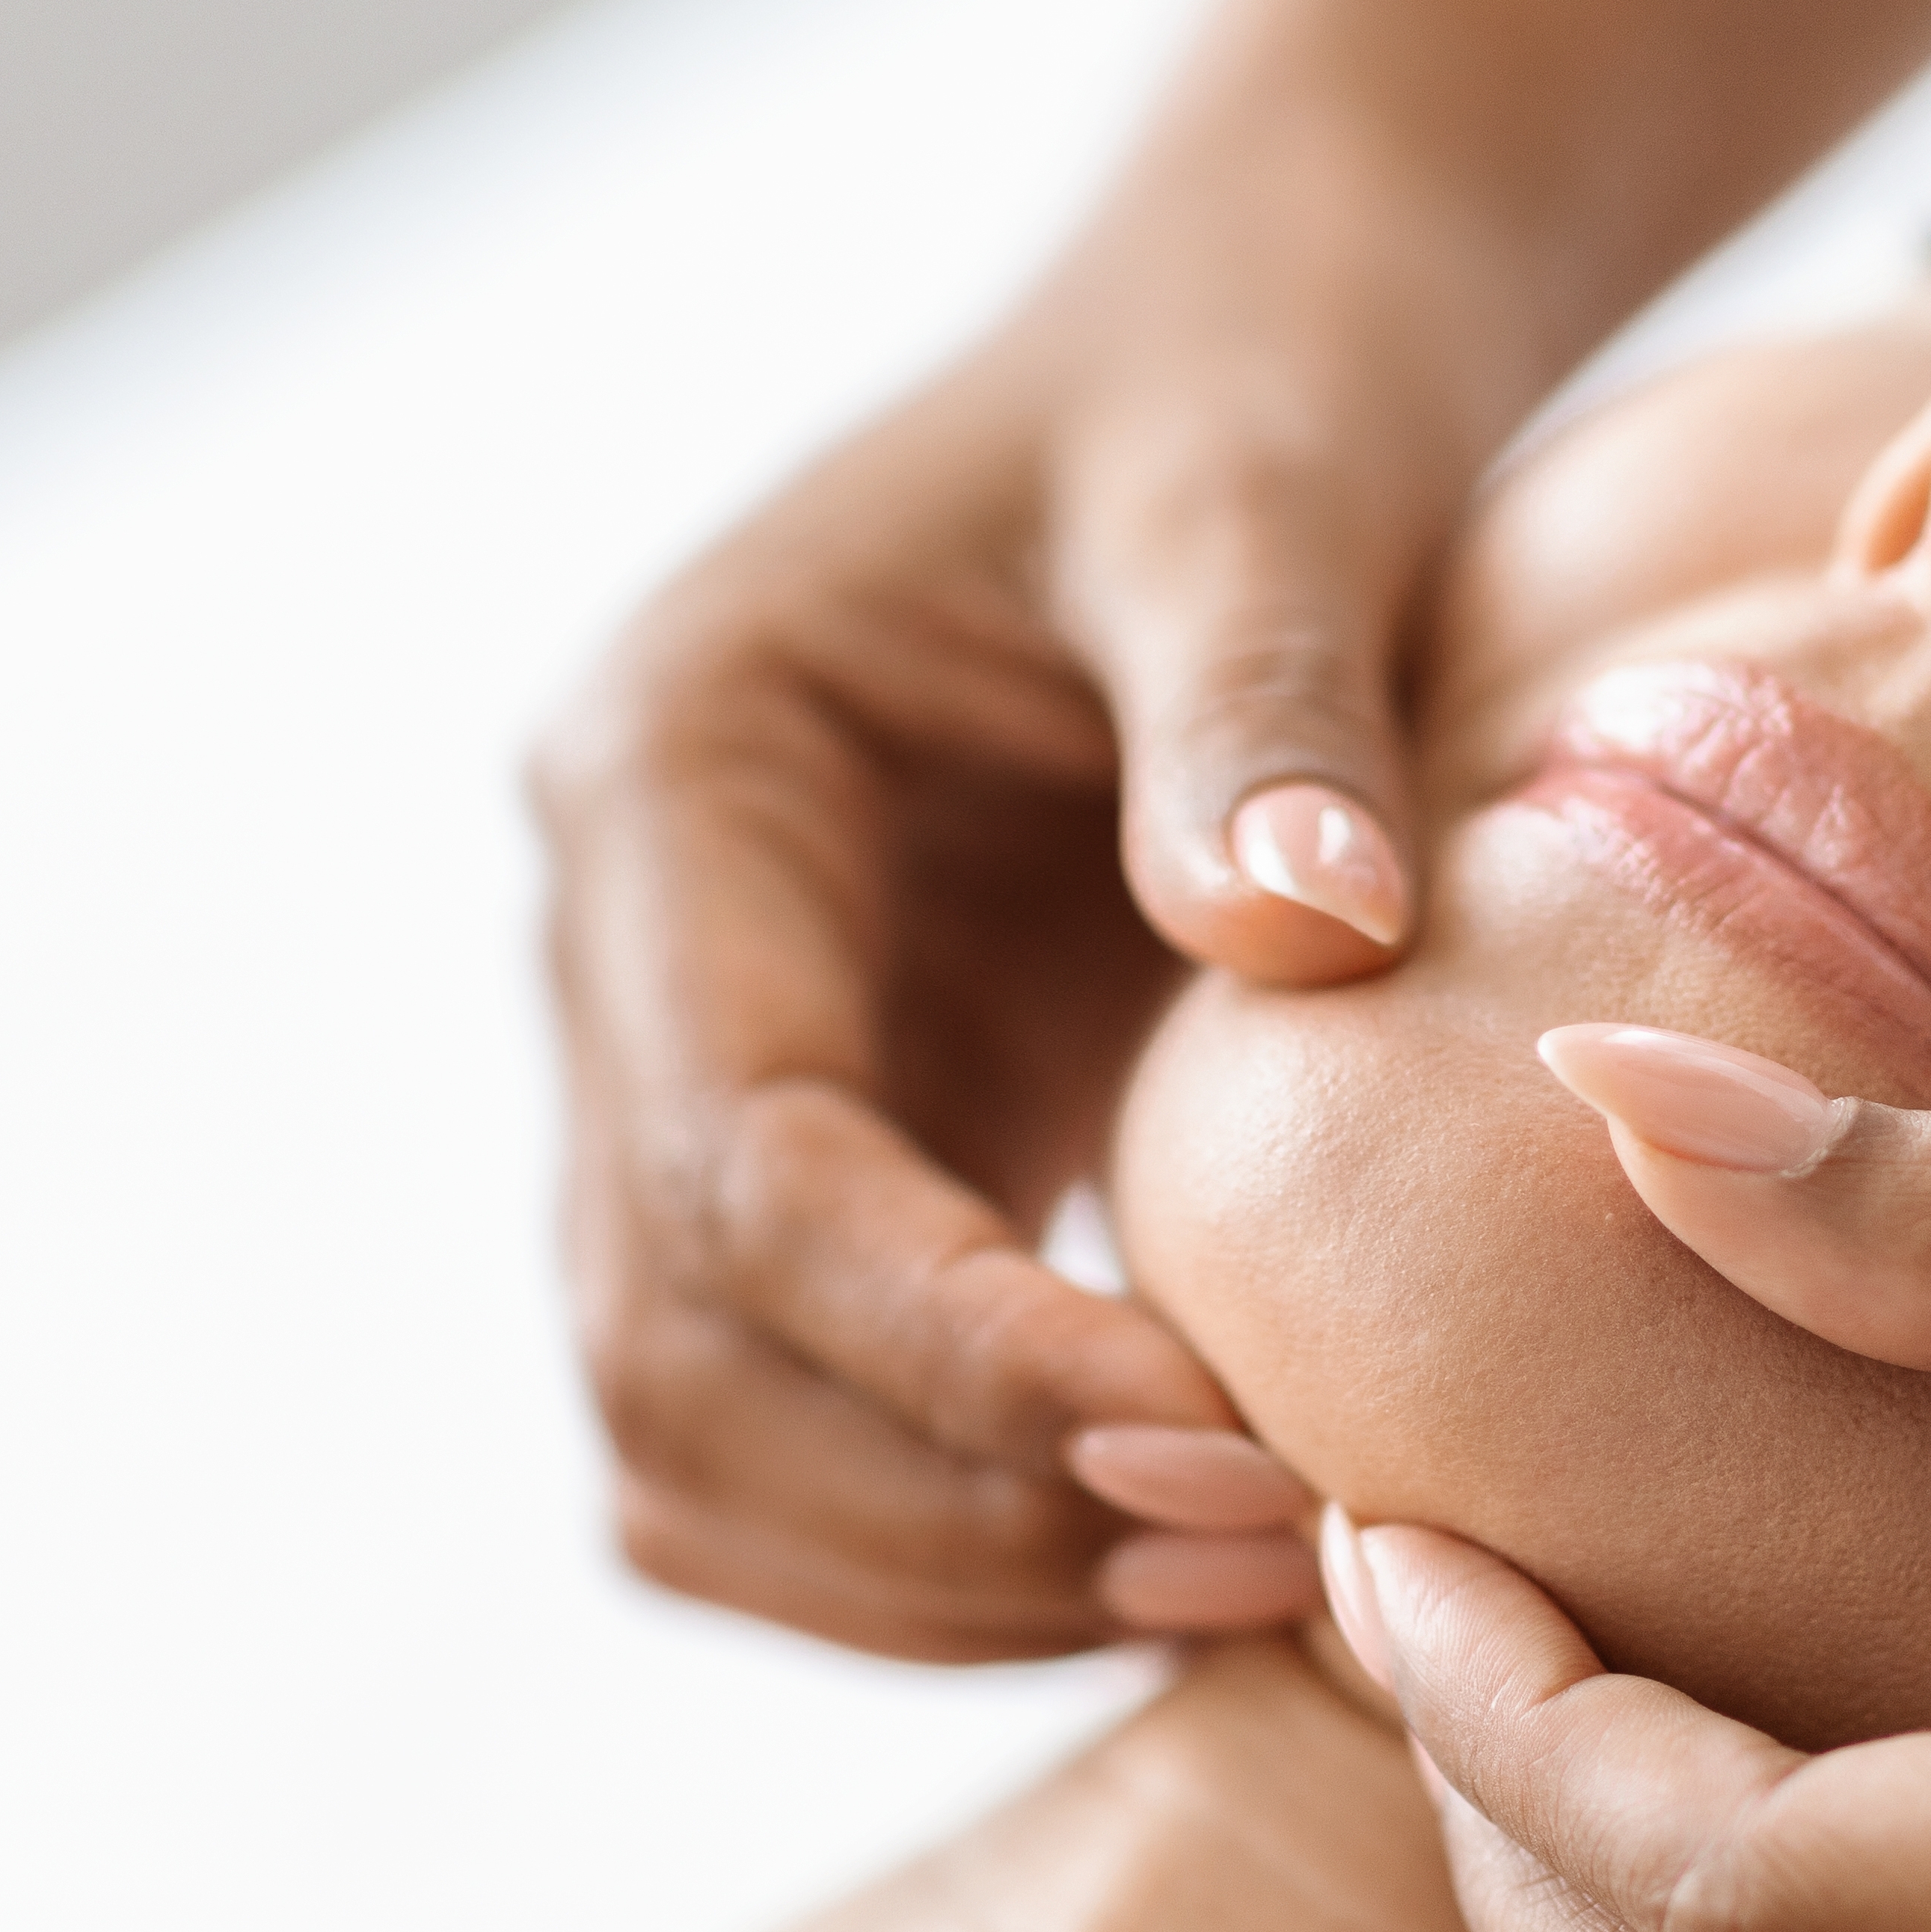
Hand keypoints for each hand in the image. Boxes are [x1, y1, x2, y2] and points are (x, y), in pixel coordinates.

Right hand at [533, 152, 1522, 1656]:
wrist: (1251, 348)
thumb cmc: (1249, 379)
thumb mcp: (1266, 484)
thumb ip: (1262, 694)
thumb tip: (1304, 920)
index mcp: (669, 772)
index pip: (736, 1171)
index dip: (951, 1355)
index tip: (1221, 1448)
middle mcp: (626, 946)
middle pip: (669, 1359)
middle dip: (942, 1505)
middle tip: (1266, 1559)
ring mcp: (699, 1062)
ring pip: (700, 1445)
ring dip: (941, 1568)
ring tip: (1256, 1583)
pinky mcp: (825, 1145)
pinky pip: (815, 1424)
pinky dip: (965, 1533)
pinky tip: (1204, 1536)